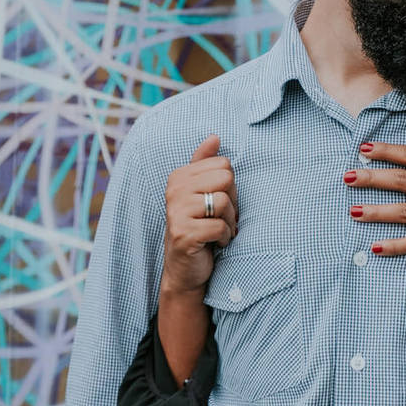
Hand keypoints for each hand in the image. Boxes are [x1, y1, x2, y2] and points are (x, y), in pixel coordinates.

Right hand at [161, 134, 237, 294]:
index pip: (224, 165)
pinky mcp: (183, 234)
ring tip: (217, 231)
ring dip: (228, 222)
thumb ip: (206, 164)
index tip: (217, 204)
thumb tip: (215, 136)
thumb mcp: (202, 193)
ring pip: (224, 202)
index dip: (229, 187)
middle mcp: (174, 190)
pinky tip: (213, 244)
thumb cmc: (198, 227)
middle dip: (231, 203)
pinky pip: (220, 227)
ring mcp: (176, 212)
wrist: (185, 269)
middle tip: (219, 218)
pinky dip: (224, 238)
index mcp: (179, 176)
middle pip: (226, 179)